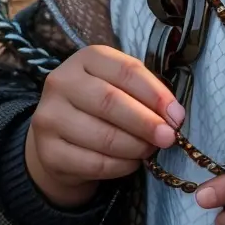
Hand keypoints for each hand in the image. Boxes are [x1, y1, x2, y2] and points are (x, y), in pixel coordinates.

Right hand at [25, 44, 183, 207]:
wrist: (59, 137)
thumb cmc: (100, 105)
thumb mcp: (120, 87)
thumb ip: (144, 94)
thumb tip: (173, 116)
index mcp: (86, 58)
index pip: (126, 70)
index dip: (155, 93)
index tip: (176, 114)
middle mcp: (62, 82)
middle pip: (110, 101)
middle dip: (146, 122)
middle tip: (168, 137)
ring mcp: (49, 117)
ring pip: (102, 136)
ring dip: (135, 146)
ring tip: (150, 150)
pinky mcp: (48, 152)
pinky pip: (92, 163)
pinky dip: (120, 166)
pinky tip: (132, 163)